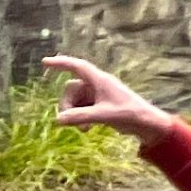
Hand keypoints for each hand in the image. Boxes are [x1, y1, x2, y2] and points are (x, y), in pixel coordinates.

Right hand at [43, 56, 175, 147]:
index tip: (45, 62)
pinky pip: (79, 108)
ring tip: (85, 128)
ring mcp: (97, 95)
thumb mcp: (103, 116)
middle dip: (67, 105)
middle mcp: (97, 85)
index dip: (61, 63)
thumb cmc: (128, 114)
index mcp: (100, 80)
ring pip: (74, 101)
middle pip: (70, 90)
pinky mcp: (98, 105)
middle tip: (69, 121)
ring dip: (73, 114)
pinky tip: (87, 129)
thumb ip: (80, 117)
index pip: (78, 67)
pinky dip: (79, 118)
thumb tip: (58, 119)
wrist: (145, 123)